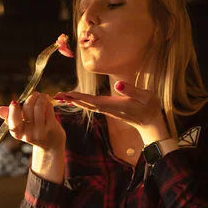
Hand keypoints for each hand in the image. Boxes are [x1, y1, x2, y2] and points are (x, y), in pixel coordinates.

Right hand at [0, 92, 64, 150]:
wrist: (51, 143)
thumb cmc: (33, 130)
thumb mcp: (20, 125)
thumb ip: (10, 116)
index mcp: (17, 133)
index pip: (12, 123)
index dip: (13, 112)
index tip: (14, 102)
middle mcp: (28, 134)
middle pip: (27, 109)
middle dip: (31, 98)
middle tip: (35, 94)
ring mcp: (41, 131)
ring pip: (39, 107)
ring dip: (41, 97)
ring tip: (42, 96)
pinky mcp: (52, 127)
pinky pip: (48, 109)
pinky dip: (47, 102)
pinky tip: (47, 101)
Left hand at [55, 80, 169, 142]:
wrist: (151, 123)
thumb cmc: (149, 107)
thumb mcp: (144, 96)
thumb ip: (131, 90)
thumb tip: (117, 85)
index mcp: (114, 105)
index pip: (93, 100)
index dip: (79, 97)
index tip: (67, 94)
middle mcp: (108, 109)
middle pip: (86, 104)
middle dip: (71, 99)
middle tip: (56, 96)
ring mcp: (108, 110)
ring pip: (88, 105)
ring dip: (74, 101)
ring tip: (61, 97)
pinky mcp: (110, 110)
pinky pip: (92, 106)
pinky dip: (82, 102)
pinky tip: (76, 100)